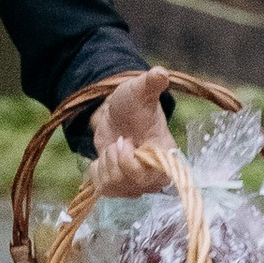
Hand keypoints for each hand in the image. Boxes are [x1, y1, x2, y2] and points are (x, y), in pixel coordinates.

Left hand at [85, 69, 169, 202]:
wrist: (115, 113)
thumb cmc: (132, 102)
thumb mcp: (139, 90)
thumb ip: (151, 83)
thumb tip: (161, 73)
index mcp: (165, 154)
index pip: (155, 176)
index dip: (132, 162)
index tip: (125, 140)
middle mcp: (154, 174)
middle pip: (132, 185)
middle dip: (116, 160)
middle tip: (118, 140)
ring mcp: (137, 183)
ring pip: (115, 187)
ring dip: (106, 163)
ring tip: (113, 146)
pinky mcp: (120, 186)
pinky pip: (103, 189)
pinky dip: (97, 171)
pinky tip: (105, 156)